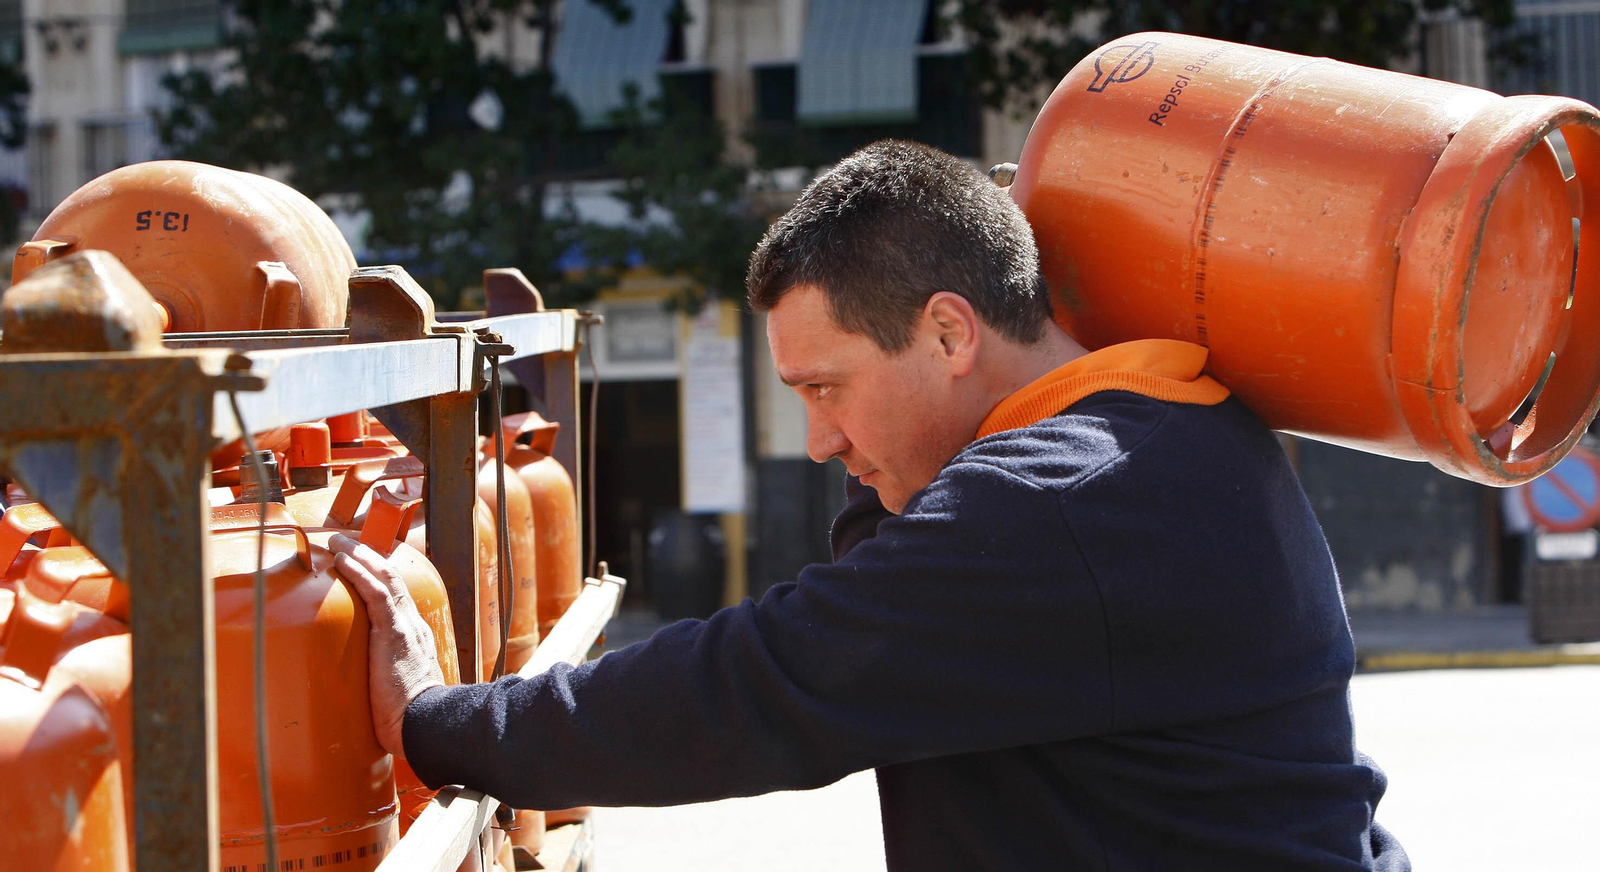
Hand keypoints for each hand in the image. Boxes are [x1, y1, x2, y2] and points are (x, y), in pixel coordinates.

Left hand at [329, 533, 445, 758]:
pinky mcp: (394, 631)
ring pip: (385, 578)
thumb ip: (386, 681)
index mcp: (417, 637)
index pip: (398, 597)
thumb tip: (364, 692)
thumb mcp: (401, 692)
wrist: (427, 724)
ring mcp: (406, 626)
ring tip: (338, 542)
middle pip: (392, 579)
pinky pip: (376, 593)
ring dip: (360, 555)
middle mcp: (414, 625)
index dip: (380, 575)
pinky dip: (359, 573)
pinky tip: (343, 560)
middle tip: (345, 542)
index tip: (362, 563)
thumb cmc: (414, 719)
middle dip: (369, 556)